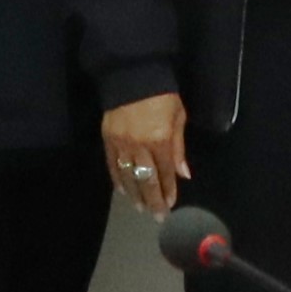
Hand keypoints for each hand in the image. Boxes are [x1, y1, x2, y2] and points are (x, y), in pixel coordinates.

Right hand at [100, 91, 188, 215]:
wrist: (133, 75)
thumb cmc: (163, 95)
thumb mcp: (178, 117)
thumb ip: (178, 148)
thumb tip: (183, 174)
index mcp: (160, 140)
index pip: (165, 173)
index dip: (168, 191)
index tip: (170, 206)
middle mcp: (140, 146)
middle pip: (147, 180)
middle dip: (153, 200)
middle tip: (156, 216)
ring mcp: (121, 144)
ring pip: (128, 176)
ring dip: (135, 194)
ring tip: (140, 207)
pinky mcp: (108, 139)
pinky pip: (113, 165)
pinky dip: (118, 180)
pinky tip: (123, 190)